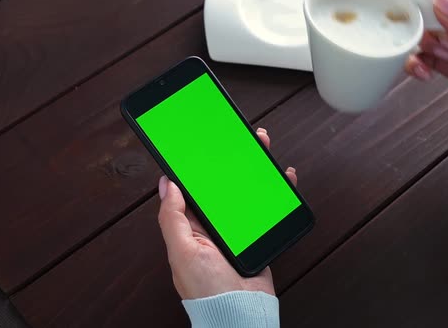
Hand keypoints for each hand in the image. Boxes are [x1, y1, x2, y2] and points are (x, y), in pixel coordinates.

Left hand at [156, 128, 297, 299]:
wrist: (240, 311)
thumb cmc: (207, 288)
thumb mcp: (182, 251)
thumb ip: (173, 218)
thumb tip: (166, 185)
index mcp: (192, 225)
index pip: (193, 188)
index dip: (196, 166)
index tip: (202, 144)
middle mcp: (214, 224)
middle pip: (222, 184)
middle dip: (229, 159)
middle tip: (237, 137)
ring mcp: (237, 228)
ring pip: (245, 190)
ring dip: (253, 168)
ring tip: (259, 147)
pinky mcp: (257, 232)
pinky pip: (266, 207)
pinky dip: (275, 191)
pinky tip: (282, 177)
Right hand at [405, 0, 447, 114]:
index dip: (435, 6)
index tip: (429, 23)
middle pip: (434, 16)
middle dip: (431, 34)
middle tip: (446, 51)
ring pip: (426, 36)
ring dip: (427, 51)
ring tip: (445, 63)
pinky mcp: (447, 59)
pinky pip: (424, 55)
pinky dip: (420, 64)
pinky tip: (425, 74)